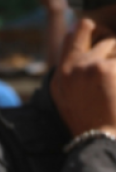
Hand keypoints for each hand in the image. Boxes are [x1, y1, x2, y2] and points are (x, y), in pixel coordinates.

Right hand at [52, 18, 115, 137]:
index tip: (103, 42)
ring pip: (114, 42)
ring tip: (114, 83)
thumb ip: (72, 69)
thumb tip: (77, 35)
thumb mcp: (67, 96)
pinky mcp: (107, 69)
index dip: (94, 31)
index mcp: (61, 74)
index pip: (76, 31)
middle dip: (112, 40)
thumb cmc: (88, 121)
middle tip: (114, 63)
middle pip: (98, 31)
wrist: (98, 140)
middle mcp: (72, 68)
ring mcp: (90, 67)